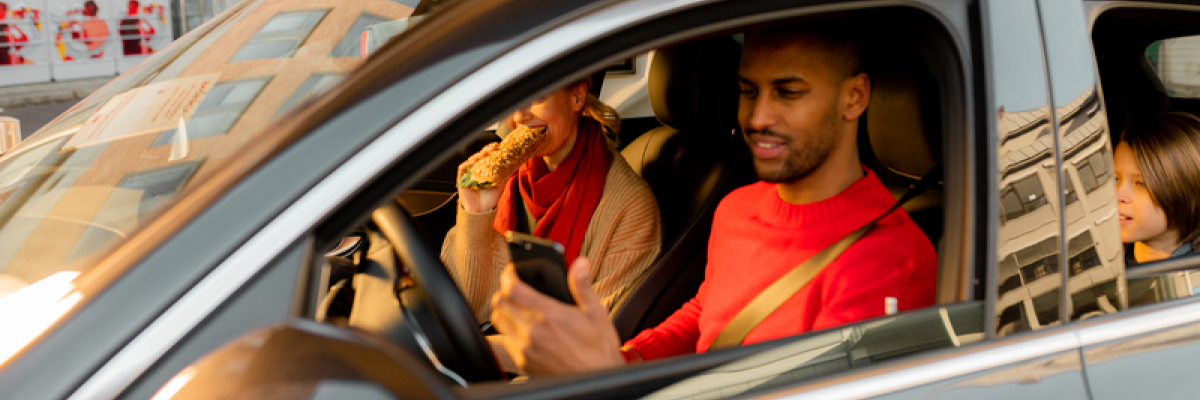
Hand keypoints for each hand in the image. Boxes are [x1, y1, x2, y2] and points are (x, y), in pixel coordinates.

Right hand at [457, 142, 503, 212]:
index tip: (497, 145)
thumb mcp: (501, 183)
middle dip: (486, 150)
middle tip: (493, 147)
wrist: (482, 210)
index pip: (486, 156)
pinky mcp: (462, 179)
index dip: (490, 150)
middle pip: (479, 156)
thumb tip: (515, 165)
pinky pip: (462, 168)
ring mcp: (468, 174)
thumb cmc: (489, 199)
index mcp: (484, 170)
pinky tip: (473, 162)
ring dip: (478, 155)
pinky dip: (467, 163)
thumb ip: (505, 174)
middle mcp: (476, 170)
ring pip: (471, 160)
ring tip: (485, 153)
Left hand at [490, 257, 624, 375]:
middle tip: (514, 288)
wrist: (597, 381)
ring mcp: (526, 349)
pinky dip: (508, 331)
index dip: (508, 275)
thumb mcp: (596, 313)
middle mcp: (533, 332)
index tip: (512, 272)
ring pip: (498, 321)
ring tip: (515, 307)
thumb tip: (580, 264)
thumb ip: (582, 286)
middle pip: (500, 303)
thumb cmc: (599, 350)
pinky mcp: (524, 362)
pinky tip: (521, 329)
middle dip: (504, 291)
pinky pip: (504, 341)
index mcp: (550, 315)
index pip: (514, 289)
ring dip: (503, 310)